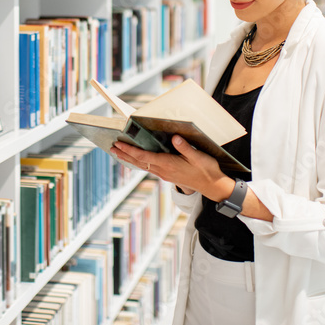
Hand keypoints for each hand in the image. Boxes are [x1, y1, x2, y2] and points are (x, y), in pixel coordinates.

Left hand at [111, 135, 234, 201]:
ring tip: (119, 153)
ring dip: (130, 159)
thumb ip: (186, 147)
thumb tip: (175, 138)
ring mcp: (165, 174)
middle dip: (125, 154)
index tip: (119, 144)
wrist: (212, 186)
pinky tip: (137, 159)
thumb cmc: (206, 170)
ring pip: (143, 166)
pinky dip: (139, 162)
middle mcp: (163, 170)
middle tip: (112, 147)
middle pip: (139, 162)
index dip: (130, 150)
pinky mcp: (168, 175)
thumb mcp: (198, 157)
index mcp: (168, 164)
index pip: (144, 157)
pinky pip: (149, 168)